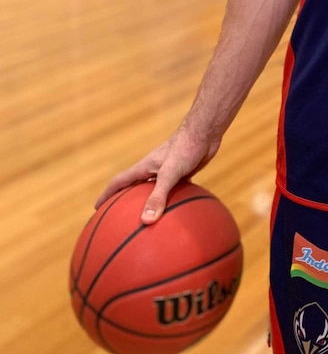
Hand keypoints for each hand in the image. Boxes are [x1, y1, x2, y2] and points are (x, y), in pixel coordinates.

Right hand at [94, 126, 220, 222]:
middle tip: (118, 219)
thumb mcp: (170, 173)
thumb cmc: (185, 148)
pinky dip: (171, 202)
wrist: (205, 132)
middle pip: (133, 188)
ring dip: (149, 203)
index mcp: (143, 167)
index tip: (96, 209)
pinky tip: (177, 215)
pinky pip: (172, 192)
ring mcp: (167, 171)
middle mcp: (152, 169)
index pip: (118, 182)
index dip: (106, 195)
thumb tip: (146, 221)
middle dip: (124, 202)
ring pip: (153, 191)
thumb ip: (158, 195)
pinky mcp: (182, 173)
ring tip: (147, 221)